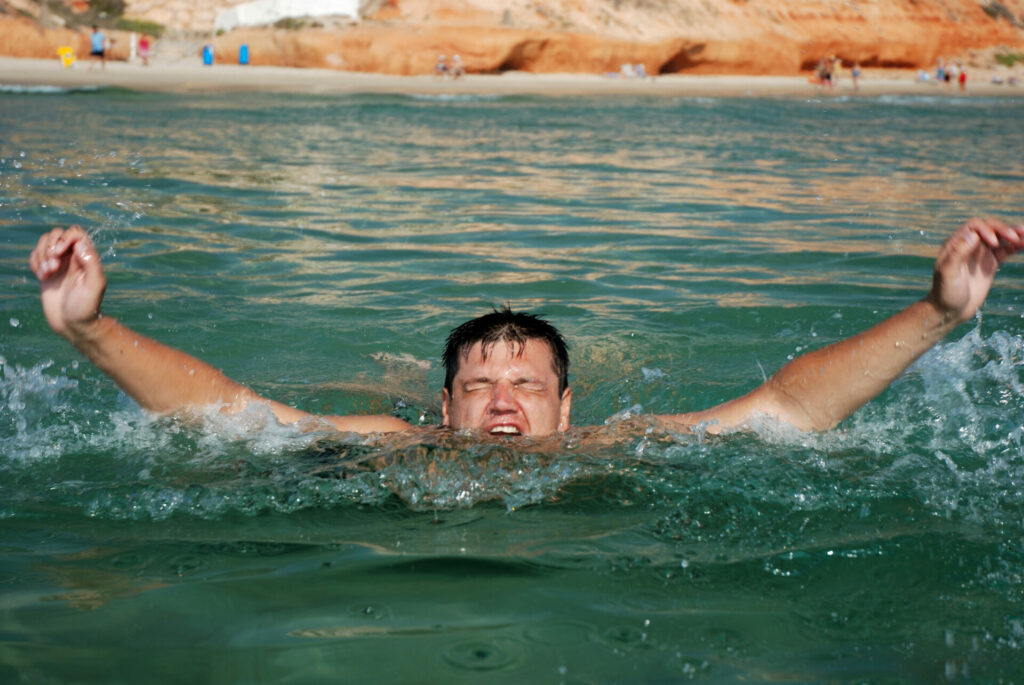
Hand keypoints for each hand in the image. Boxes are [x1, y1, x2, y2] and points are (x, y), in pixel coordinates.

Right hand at [28, 226, 106, 340]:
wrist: (73, 324)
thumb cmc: (87, 307)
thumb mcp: (94, 285)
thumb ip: (92, 263)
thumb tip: (81, 243)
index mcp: (87, 257)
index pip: (75, 233)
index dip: (64, 238)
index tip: (59, 254)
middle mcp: (73, 257)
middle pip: (57, 234)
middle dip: (50, 247)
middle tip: (53, 268)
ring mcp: (59, 264)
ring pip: (44, 243)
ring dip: (41, 256)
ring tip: (47, 274)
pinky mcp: (46, 272)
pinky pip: (35, 256)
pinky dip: (35, 263)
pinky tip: (42, 277)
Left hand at [928, 217, 1023, 323]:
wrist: (950, 310)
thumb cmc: (945, 292)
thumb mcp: (948, 273)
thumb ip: (958, 253)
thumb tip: (973, 235)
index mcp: (955, 243)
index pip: (974, 226)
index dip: (987, 229)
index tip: (994, 243)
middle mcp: (968, 245)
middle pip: (990, 228)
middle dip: (1003, 229)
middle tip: (1015, 237)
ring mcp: (980, 254)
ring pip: (1000, 238)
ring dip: (1013, 234)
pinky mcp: (990, 263)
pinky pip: (1006, 250)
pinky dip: (1016, 246)